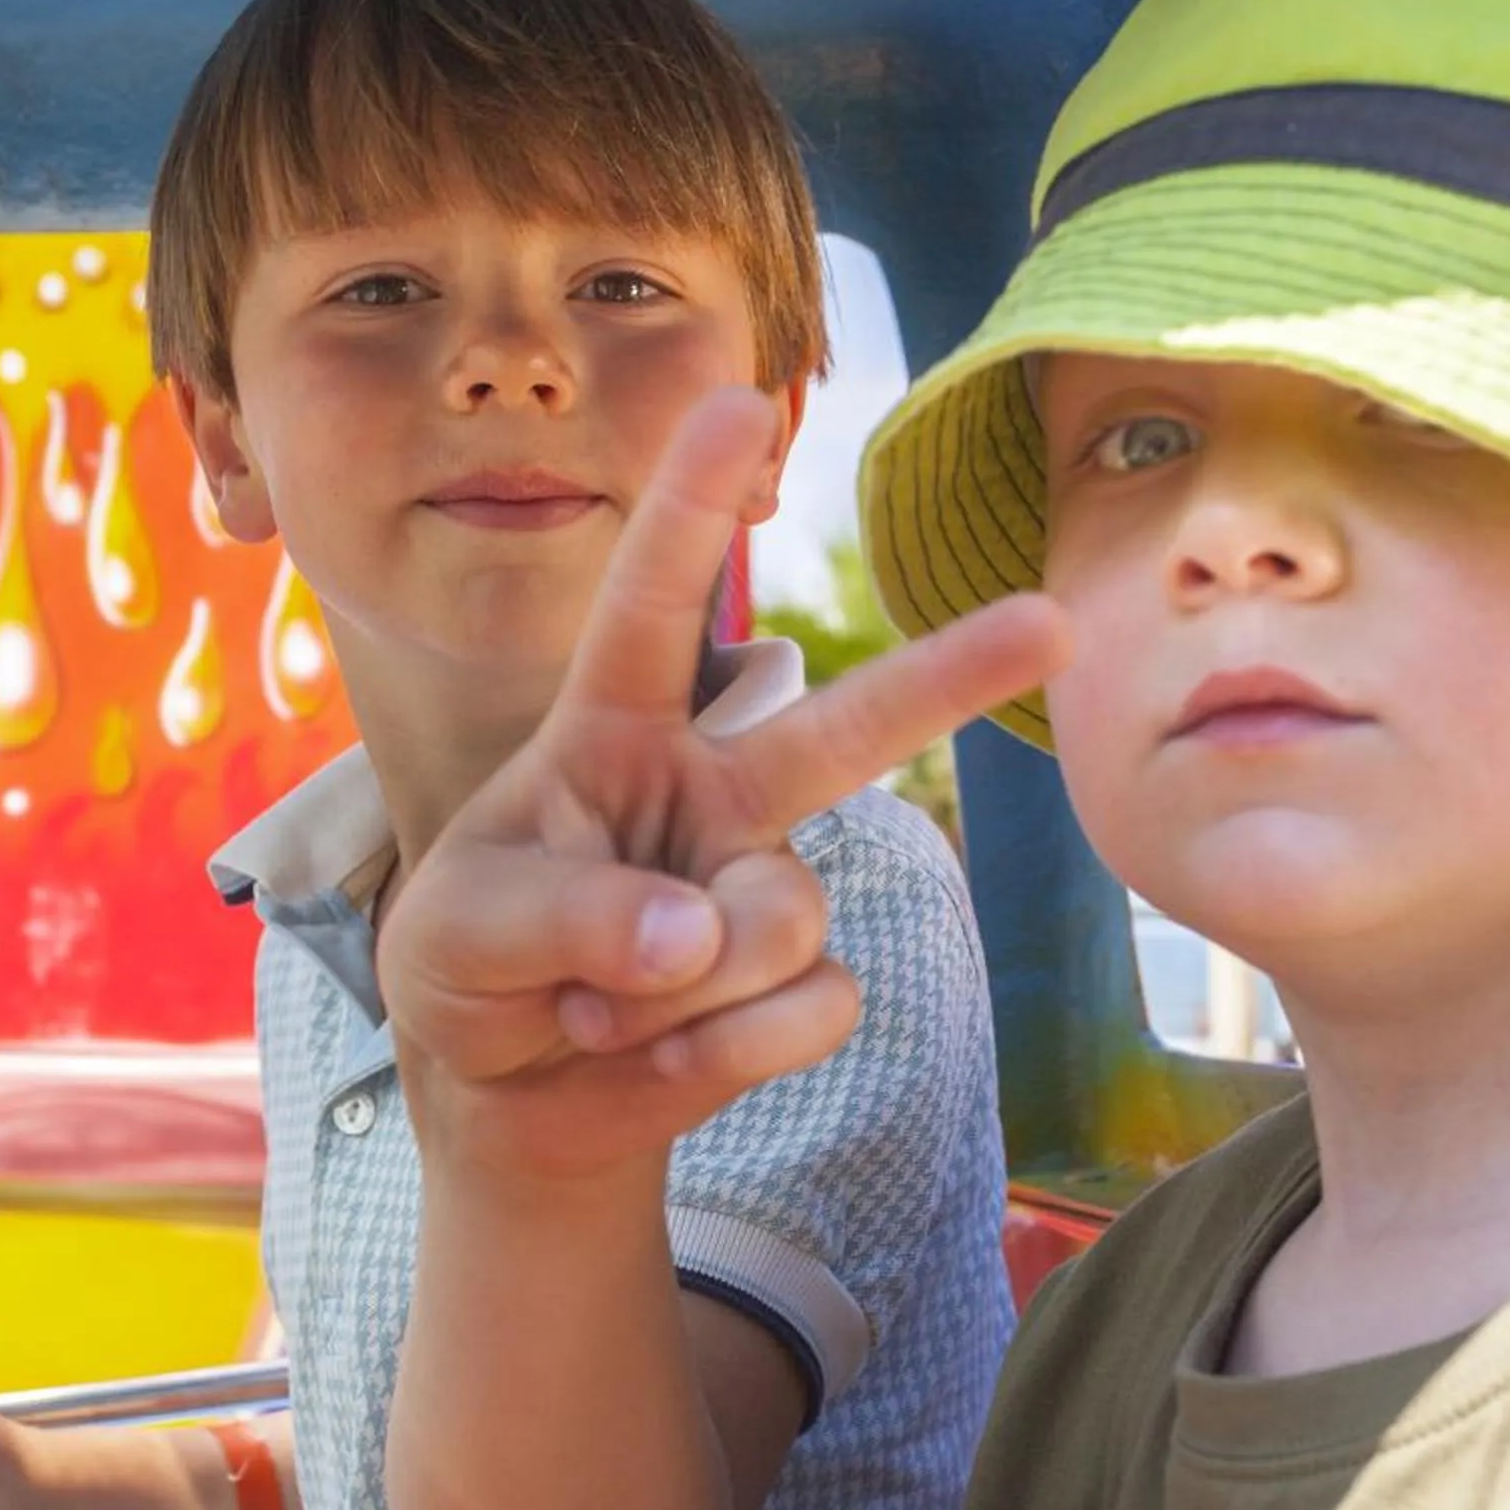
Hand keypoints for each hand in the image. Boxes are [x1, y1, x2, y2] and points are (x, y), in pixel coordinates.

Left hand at [377, 384, 1064, 1186]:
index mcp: (610, 736)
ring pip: (781, 918)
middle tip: (1053, 623)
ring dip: (681, 992)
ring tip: (600, 1012)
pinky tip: (656, 1059)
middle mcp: (709, 792)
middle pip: (840, 730)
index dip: (690, 506)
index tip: (738, 400)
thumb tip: (700, 933)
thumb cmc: (467, 977)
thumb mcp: (456, 935)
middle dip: (949, 676)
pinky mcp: (799, 988)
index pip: (651, 610)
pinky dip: (719, 1056)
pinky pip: (803, 1011)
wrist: (510, 1108)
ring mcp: (763, 888)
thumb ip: (563, 915)